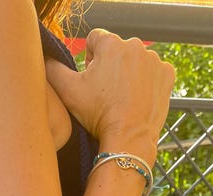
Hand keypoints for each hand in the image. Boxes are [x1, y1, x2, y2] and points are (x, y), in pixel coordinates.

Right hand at [45, 30, 174, 165]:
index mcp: (111, 45)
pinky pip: (153, 72)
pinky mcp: (167, 74)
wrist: (129, 139)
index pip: (94, 40)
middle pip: (116, 50)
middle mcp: (135, 46)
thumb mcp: (68, 92)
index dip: (89, 60)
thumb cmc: (99, 116)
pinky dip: (146, 83)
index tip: (91, 80)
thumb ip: (52, 69)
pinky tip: (138, 99)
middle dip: (109, 67)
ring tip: (121, 99)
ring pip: (135, 61)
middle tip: (105, 94)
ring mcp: (154, 60)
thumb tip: (46, 59)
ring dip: (128, 74)